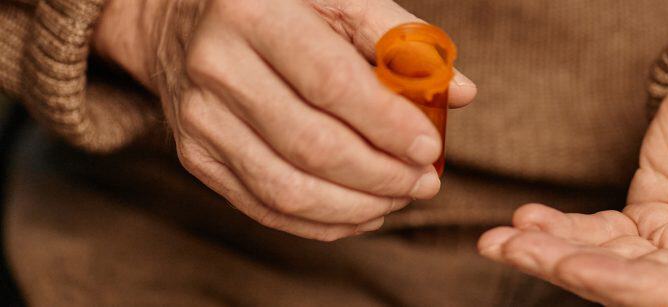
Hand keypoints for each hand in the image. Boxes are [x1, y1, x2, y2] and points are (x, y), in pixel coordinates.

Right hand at [92, 0, 476, 239]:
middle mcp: (216, 66)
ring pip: (286, 187)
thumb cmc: (283, 5)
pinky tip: (362, 212)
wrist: (184, 18)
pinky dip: (322, 221)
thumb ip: (401, 41)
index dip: (386, 124)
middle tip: (424, 183)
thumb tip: (460, 93)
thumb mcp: (338, 1)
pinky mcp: (196, 156)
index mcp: (255, 12)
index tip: (429, 149)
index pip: (330, 83)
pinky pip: (265, 206)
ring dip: (356, 205)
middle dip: (380, 175)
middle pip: (310, 144)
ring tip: (399, 199)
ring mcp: (200, 118)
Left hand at [478, 53, 667, 305]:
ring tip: (503, 238)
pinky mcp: (648, 224)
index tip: (573, 266)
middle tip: (516, 247)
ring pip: (608, 264)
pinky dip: (560, 229)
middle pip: (636, 286)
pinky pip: (599, 236)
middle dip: (571, 268)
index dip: (625, 286)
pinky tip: (527, 219)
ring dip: (552, 252)